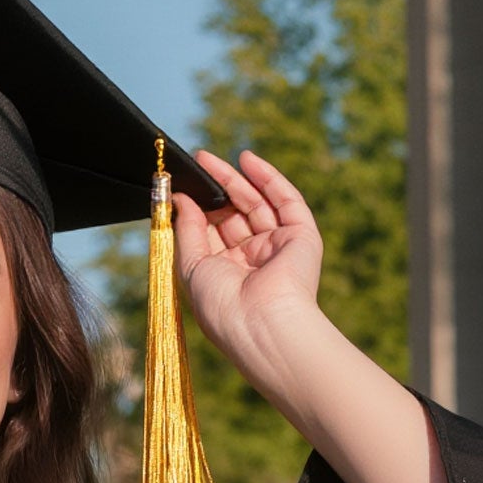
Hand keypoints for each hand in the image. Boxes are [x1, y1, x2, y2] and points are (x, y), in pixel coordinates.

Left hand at [171, 146, 326, 385]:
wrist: (261, 323)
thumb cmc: (221, 305)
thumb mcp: (191, 267)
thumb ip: (187, 230)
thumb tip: (180, 199)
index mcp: (227, 275)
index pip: (212, 234)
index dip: (199, 210)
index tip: (181, 188)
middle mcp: (253, 261)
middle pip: (234, 215)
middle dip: (216, 189)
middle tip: (197, 163)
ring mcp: (278, 247)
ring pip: (257, 203)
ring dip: (236, 179)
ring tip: (209, 159)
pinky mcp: (301, 236)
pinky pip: (286, 200)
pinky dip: (267, 178)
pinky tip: (246, 159)